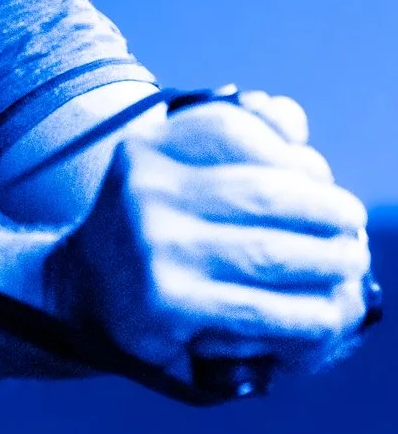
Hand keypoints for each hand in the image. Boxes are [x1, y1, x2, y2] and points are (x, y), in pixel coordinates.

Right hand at [47, 92, 373, 378]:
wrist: (81, 295)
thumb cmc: (148, 229)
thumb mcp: (169, 172)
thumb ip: (229, 139)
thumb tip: (290, 118)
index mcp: (146, 150)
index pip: (231, 129)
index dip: (289, 150)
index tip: (319, 176)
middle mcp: (144, 192)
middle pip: (264, 192)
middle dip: (326, 211)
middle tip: (352, 227)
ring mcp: (154, 249)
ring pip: (272, 253)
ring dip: (330, 262)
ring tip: (349, 265)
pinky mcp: (170, 304)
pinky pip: (263, 309)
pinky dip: (309, 315)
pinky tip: (326, 314)